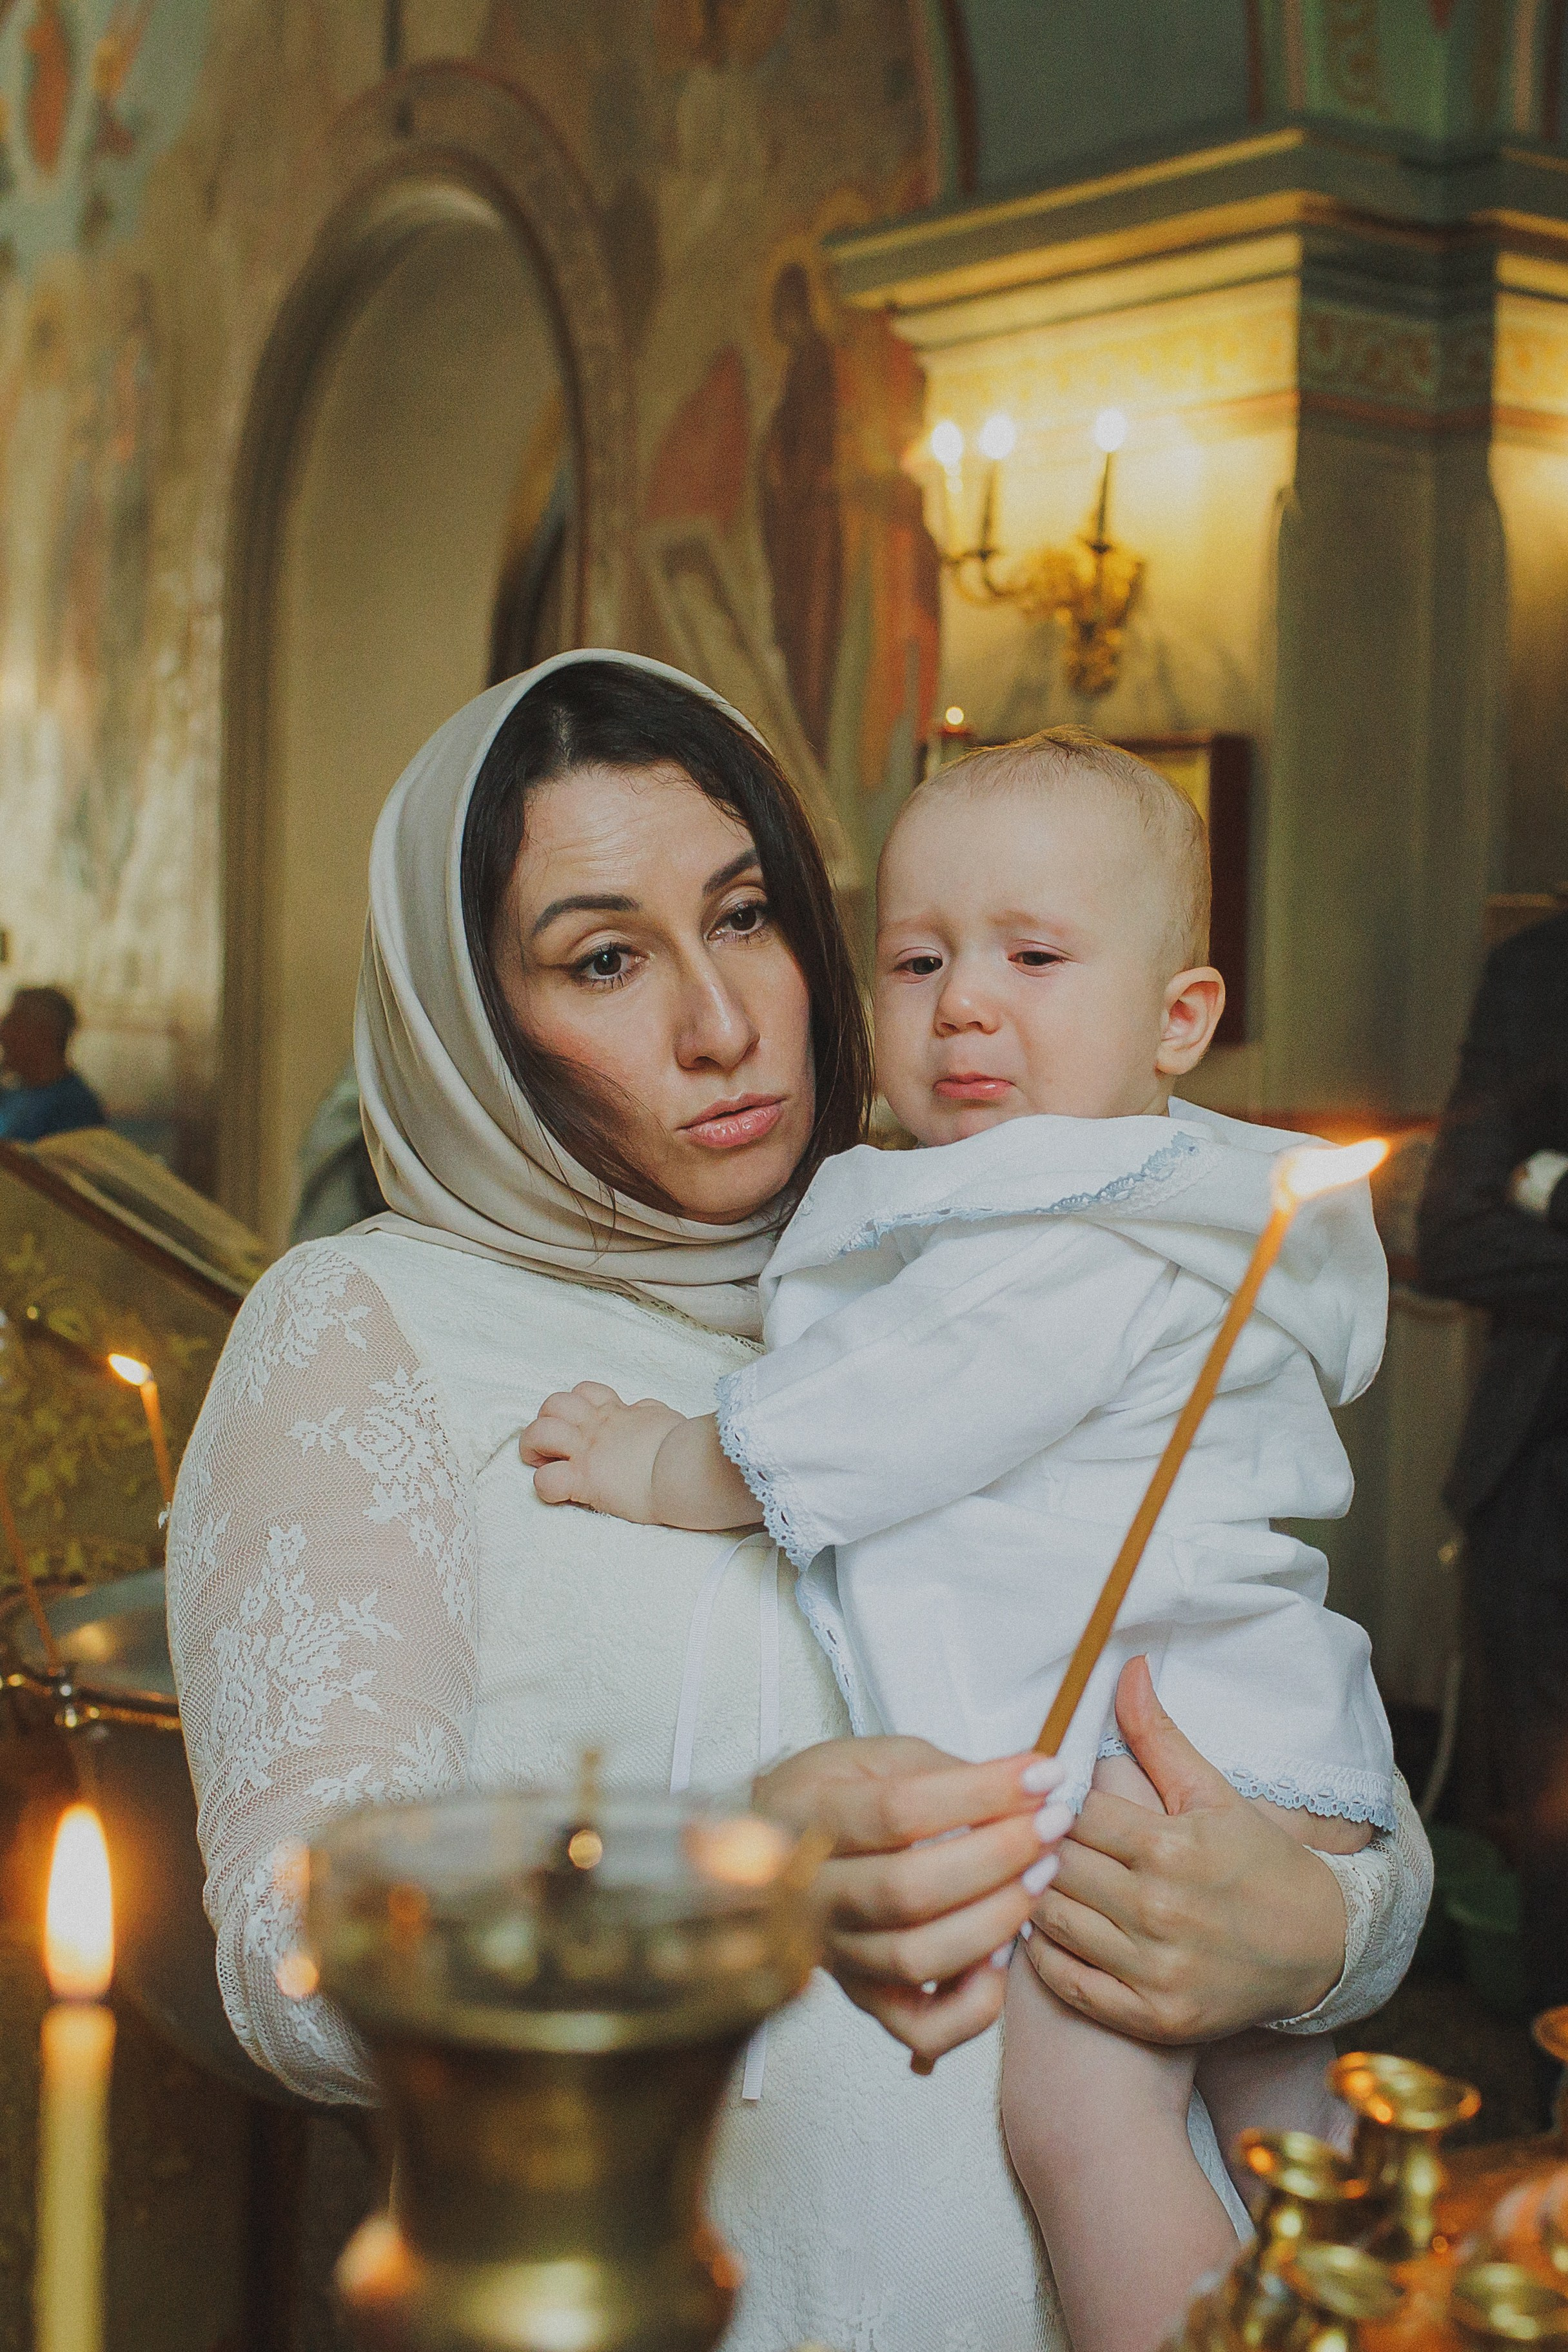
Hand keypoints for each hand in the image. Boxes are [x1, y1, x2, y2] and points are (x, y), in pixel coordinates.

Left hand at [519, 1383, 683, 1521]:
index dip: (575, 1406)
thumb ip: (647, 1413)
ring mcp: (587, 1451)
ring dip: (533, 1448)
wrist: (687, 1468)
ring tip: (543, 1463)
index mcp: (615, 1412)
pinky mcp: (584, 1480)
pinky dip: (545, 1488)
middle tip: (554, 1446)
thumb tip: (642, 1411)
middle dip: (545, 1422)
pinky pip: (546, 1481)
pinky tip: (558, 1493)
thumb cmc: (683, 1446)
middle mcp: (596, 1427)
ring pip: (539, 1433)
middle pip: (552, 1404)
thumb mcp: (664, 1417)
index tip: (580, 1427)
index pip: (584, 1392)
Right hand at [756, 1736, 1072, 2070]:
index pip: (898, 1811)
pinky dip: (974, 2003)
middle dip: (1000, 1855)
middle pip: (909, 1889)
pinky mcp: (865, 1997)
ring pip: (918, 1959)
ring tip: (1040, 1873)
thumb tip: (1023, 1791)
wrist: (777, 1847)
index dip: (981, 1794)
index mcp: (805, 1815)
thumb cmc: (836, 1795)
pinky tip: (1003, 1954)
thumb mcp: (877, 1756)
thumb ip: (941, 1772)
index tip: (1041, 1777)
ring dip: (997, 1917)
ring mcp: (836, 1953)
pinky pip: (923, 2030)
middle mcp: (812, 1892)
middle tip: (1051, 1824)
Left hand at [1022, 1658, 1346, 2042]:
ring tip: (1028, 1875)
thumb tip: (1125, 1667)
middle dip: (1035, 1847)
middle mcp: (1160, 1911)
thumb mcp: (1212, 1792)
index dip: (1050, 1804)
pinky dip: (1044, 1956)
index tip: (1042, 1799)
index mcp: (1171, 1848)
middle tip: (1022, 1836)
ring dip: (1031, 1896)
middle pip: (1056, 1867)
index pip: (1074, 1816)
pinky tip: (1047, 1929)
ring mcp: (1155, 1971)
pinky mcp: (1152, 2017)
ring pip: (1052, 1922)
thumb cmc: (1259, 1861)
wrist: (1319, 1949)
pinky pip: (1068, 1983)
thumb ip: (1157, 1736)